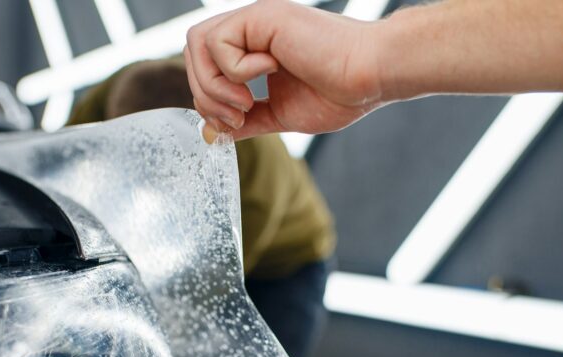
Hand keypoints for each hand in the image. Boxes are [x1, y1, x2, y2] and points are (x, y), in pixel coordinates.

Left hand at [184, 0, 384, 140]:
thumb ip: (245, 122)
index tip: (236, 124)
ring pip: (197, 44)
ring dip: (214, 85)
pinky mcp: (262, 16)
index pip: (202, 65)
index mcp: (253, 49)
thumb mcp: (279, 115)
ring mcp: (256, 20)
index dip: (206, 99)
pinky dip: (234, 70)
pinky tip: (268, 73)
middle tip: (238, 118)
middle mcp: (251, 30)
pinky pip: (218, 42)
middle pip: (192, 53)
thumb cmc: (340, 94)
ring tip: (247, 103)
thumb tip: (210, 134)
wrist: (371, 77)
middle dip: (205, 95)